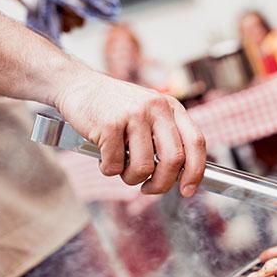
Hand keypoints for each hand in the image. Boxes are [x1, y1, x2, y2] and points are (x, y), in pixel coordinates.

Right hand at [55, 70, 205, 196]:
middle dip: (161, 184)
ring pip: (143, 168)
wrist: (79, 86)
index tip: (188, 190)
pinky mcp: (109, 124)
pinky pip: (114, 165)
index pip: (196, 142)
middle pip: (174, 160)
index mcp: (171, 107)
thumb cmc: (116, 108)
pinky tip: (102, 156)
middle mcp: (156, 108)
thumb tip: (179, 175)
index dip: (196, 171)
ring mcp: (133, 114)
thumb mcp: (149, 113)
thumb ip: (165, 137)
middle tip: (147, 188)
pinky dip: (108, 169)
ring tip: (120, 166)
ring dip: (130, 177)